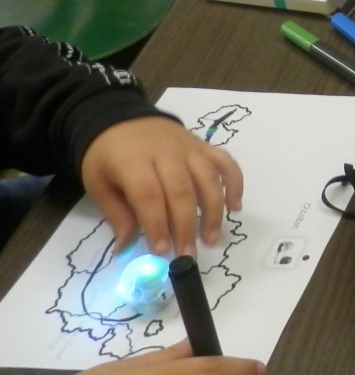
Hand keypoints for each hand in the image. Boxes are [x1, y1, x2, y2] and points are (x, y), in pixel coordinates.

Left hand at [80, 118, 243, 257]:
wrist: (119, 119)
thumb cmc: (107, 157)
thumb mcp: (98, 184)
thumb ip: (117, 215)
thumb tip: (126, 249)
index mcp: (133, 161)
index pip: (149, 194)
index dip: (157, 224)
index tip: (161, 251)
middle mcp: (165, 152)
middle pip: (181, 190)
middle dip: (186, 226)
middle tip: (187, 255)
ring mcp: (188, 147)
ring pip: (207, 179)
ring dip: (213, 211)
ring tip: (211, 239)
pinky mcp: (203, 146)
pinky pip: (225, 163)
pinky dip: (234, 184)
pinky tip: (235, 206)